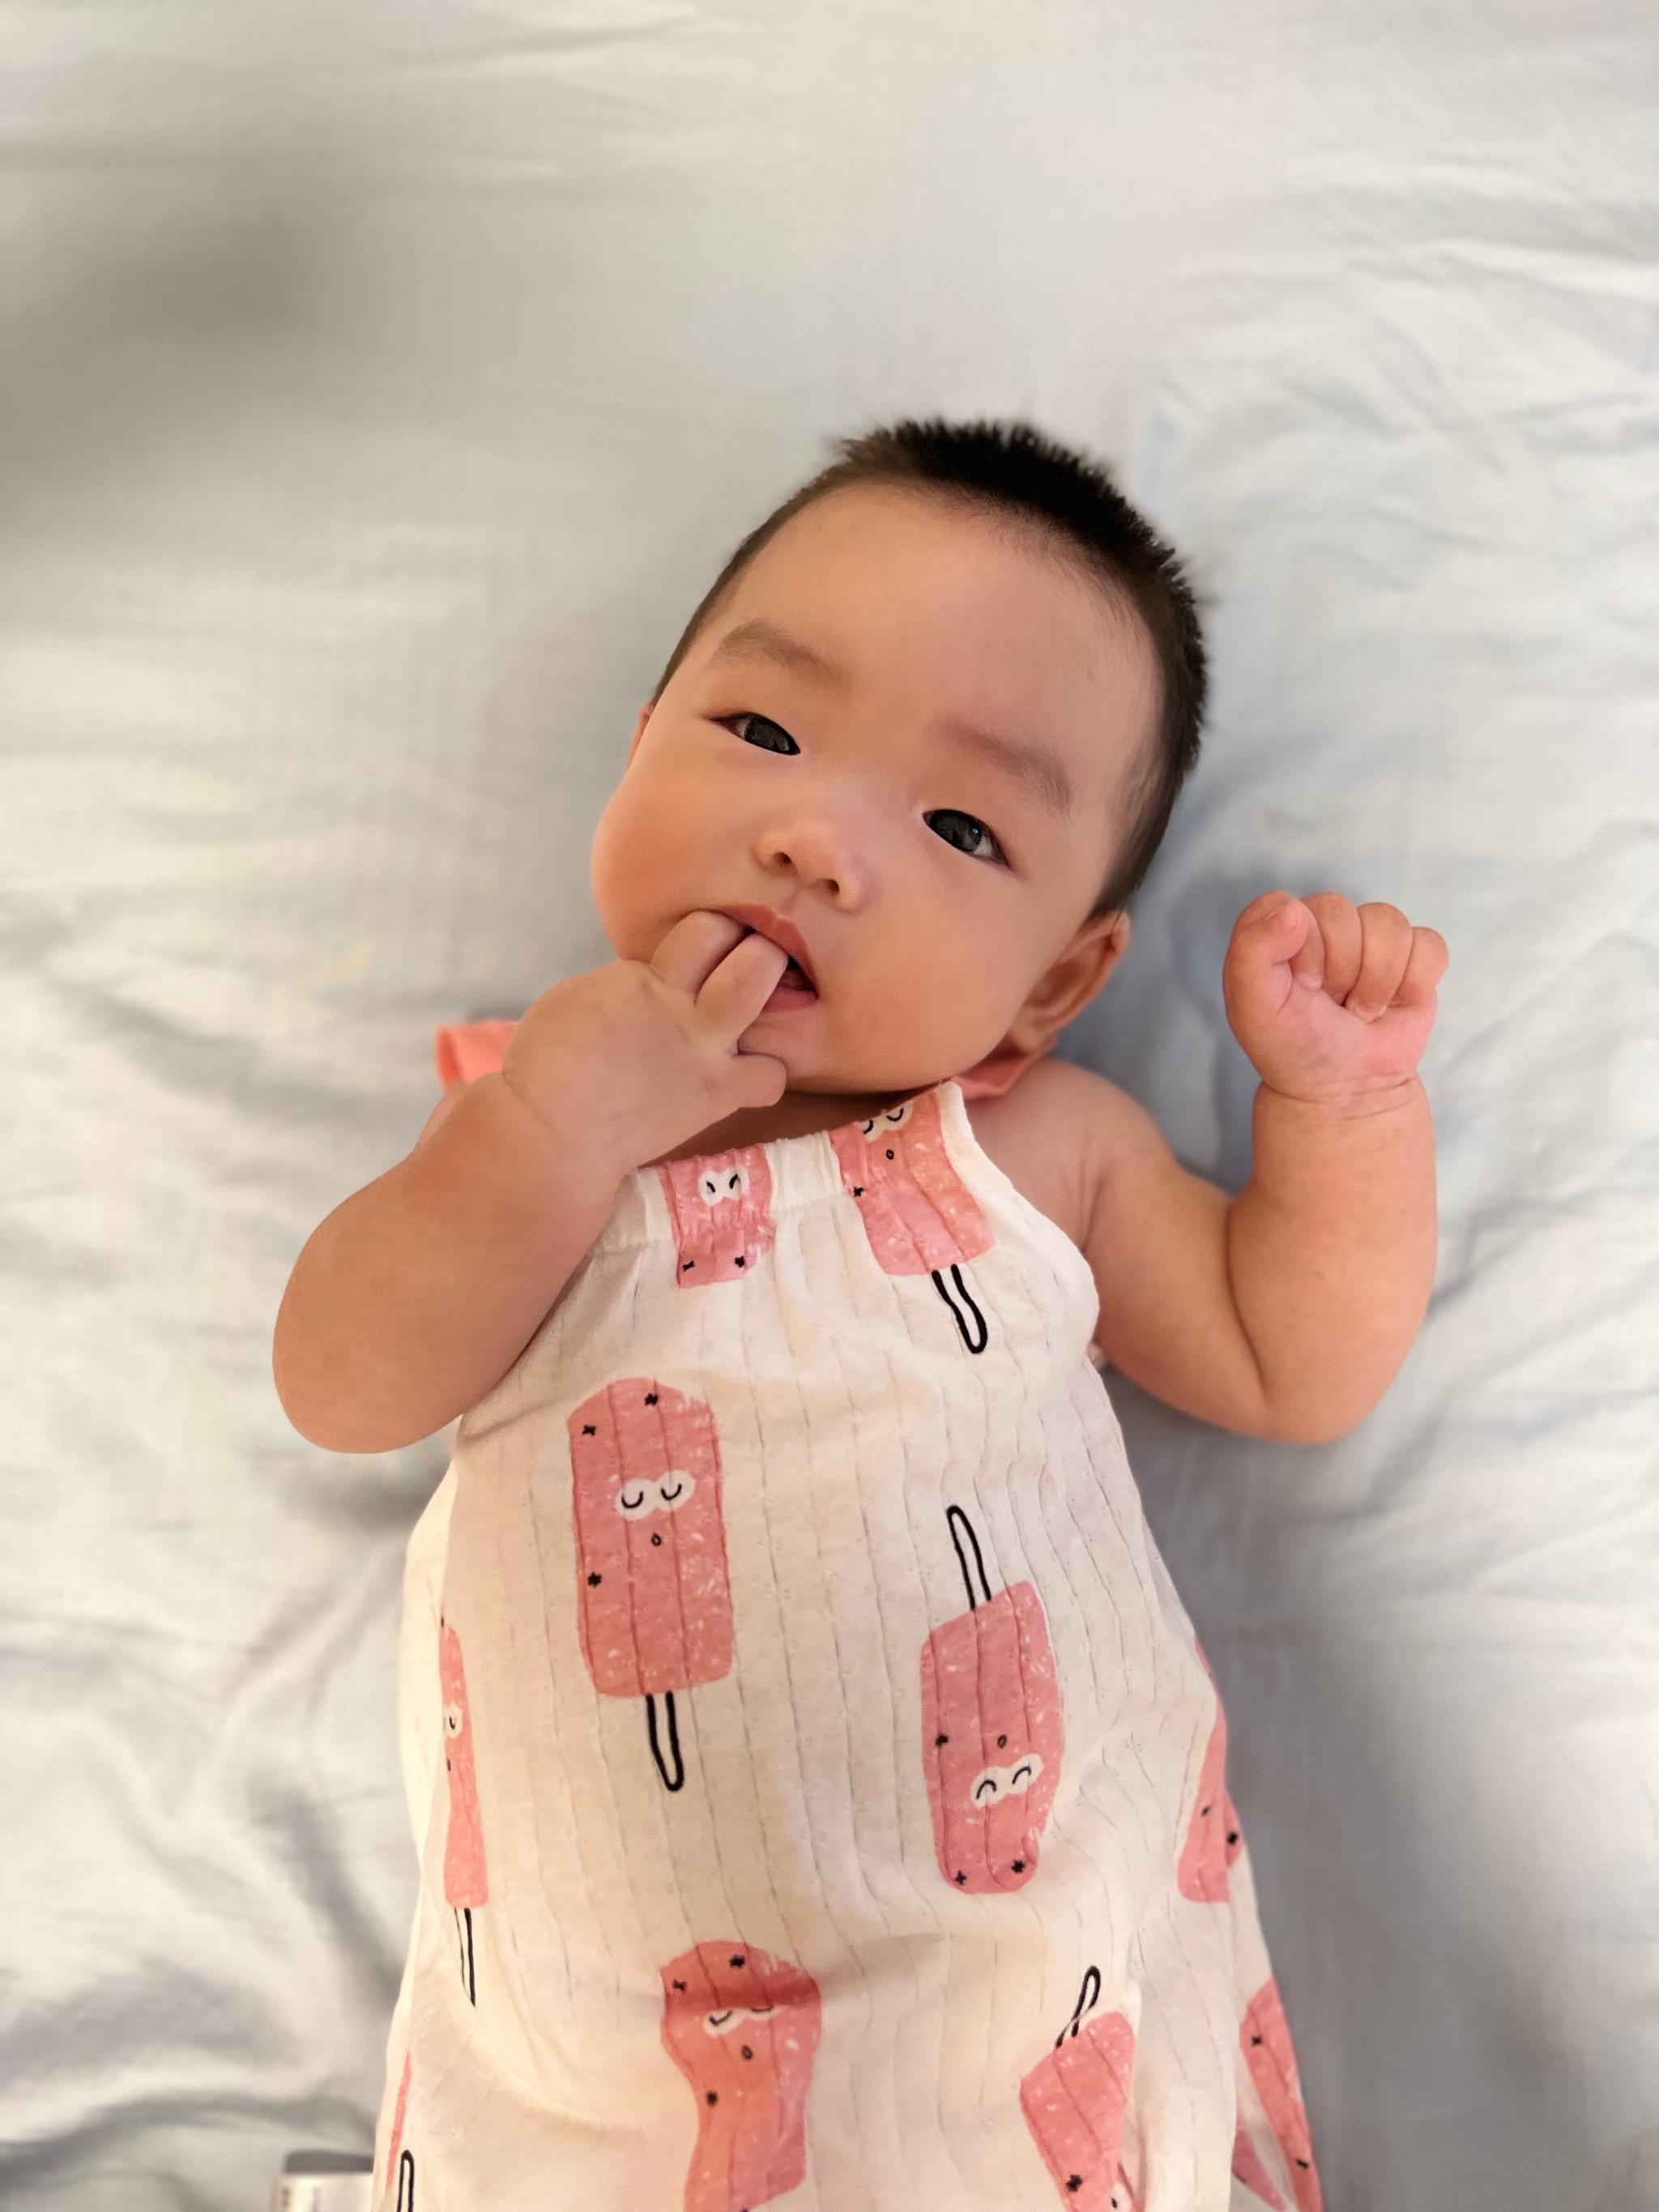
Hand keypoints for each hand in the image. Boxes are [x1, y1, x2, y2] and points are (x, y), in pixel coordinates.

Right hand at [498, 912, 791, 1175]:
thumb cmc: (544, 1070)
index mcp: (639, 977)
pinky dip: (765, 1074)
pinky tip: (747, 1077)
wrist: (548, 1132)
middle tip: (755, 967)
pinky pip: (769, 1077)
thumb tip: (650, 989)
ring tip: (760, 1011)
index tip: (720, 950)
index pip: (700, 931)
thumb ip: (625, 990)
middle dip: (756, 944)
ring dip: (769, 989)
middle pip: (734, 940)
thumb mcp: (577, 1003)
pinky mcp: (715, 1094)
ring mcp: (702, 1047)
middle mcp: (677, 1002)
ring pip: (756, 985)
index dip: (718, 935)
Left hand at [1221, 892, 1447, 1107]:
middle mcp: (1323, 924)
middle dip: (1337, 971)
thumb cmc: (1293, 1046)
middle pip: (1341, 912)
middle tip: (1329, 1003)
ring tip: (1359, 1009)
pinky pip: (1428, 945)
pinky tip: (1393, 1004)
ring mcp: (1371, 937)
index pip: (1288, 908)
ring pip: (1388, 924)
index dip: (1298, 951)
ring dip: (1376, 981)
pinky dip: (1414, 983)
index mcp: (1276, 928)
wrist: (1344, 1090)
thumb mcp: (1253, 1008)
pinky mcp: (1413, 956)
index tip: (1298, 987)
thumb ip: (1252, 953)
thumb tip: (1292, 911)